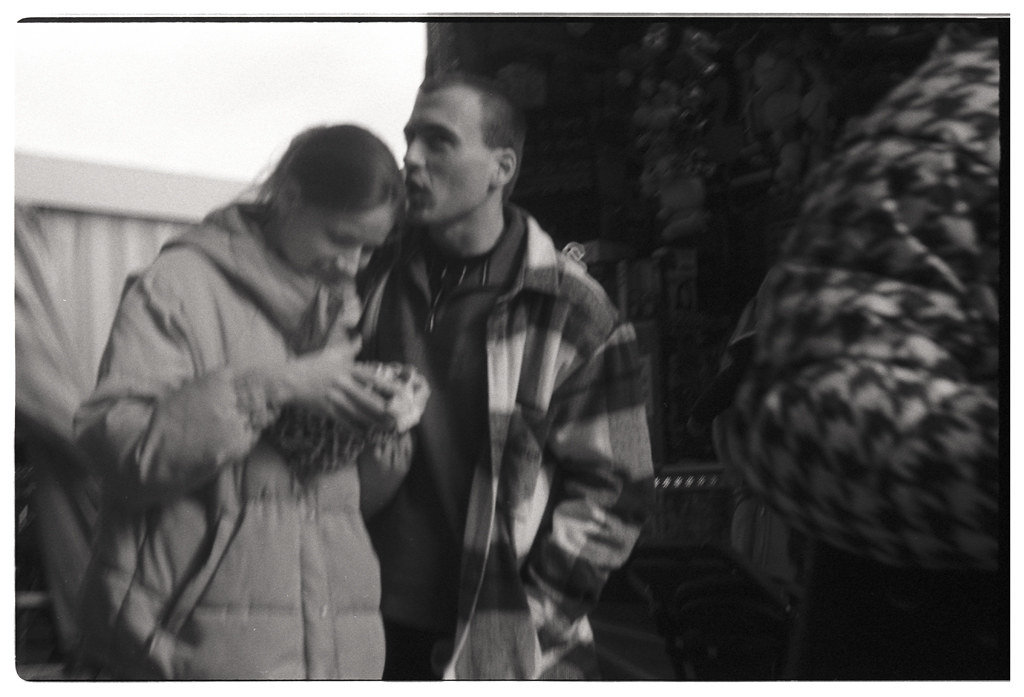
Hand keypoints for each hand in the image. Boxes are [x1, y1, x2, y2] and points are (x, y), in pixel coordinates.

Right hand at [268, 344, 394, 430]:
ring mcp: (334, 398)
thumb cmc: (311, 365)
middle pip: (367, 398)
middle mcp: (342, 383)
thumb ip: (349, 348)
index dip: (388, 385)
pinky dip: (356, 429)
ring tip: (388, 427)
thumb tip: (360, 337)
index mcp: (346, 369)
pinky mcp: (326, 410)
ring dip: (374, 421)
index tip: (402, 392)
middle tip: (399, 416)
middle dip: (384, 409)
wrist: (287, 380)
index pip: (372, 377)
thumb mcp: (331, 354)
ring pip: (358, 413)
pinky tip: (366, 434)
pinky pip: (344, 421)